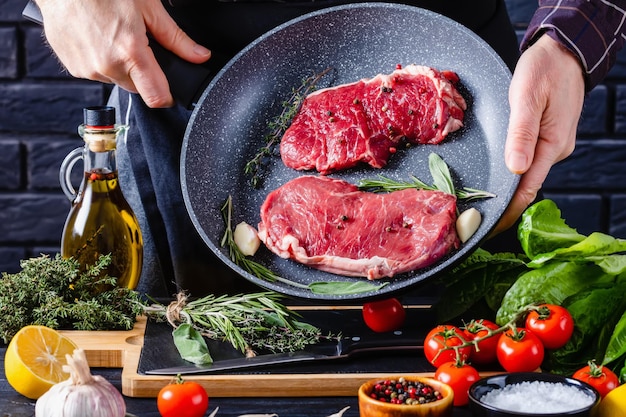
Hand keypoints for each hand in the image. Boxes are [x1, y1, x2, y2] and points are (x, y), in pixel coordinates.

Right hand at [35, 0, 210, 107]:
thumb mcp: (148, 8)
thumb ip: (176, 38)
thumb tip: (199, 56)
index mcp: (130, 53)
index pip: (156, 97)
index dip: (168, 97)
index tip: (170, 91)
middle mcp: (107, 66)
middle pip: (137, 88)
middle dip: (143, 73)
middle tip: (138, 45)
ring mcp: (87, 68)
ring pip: (117, 80)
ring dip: (121, 66)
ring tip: (114, 36)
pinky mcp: (72, 66)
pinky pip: (96, 73)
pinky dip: (102, 61)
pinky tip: (98, 38)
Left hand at [493, 34, 584, 234]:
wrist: (564, 51)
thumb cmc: (544, 69)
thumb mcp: (527, 97)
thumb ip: (521, 133)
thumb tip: (516, 168)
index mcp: (552, 144)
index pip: (528, 188)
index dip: (509, 211)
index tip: (490, 227)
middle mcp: (554, 149)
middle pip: (526, 184)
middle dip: (504, 203)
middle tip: (476, 217)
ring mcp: (552, 143)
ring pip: (526, 171)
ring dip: (507, 186)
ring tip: (481, 201)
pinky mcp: (546, 136)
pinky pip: (528, 158)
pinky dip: (512, 169)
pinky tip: (498, 173)